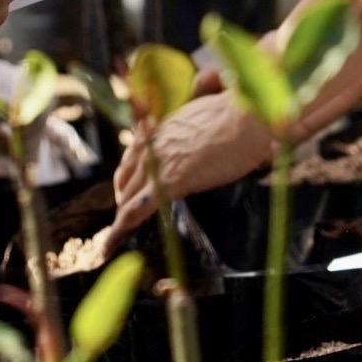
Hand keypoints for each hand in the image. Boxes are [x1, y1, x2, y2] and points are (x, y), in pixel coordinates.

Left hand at [104, 92, 271, 248]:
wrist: (249, 116)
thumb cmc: (241, 115)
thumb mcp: (211, 117)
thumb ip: (199, 127)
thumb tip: (206, 120)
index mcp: (163, 127)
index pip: (135, 153)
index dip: (129, 175)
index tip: (126, 188)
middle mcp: (154, 142)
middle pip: (127, 176)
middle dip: (124, 197)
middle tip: (123, 218)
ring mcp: (159, 161)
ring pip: (127, 195)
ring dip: (120, 216)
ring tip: (113, 238)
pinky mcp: (170, 181)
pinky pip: (136, 210)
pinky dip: (120, 230)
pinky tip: (111, 245)